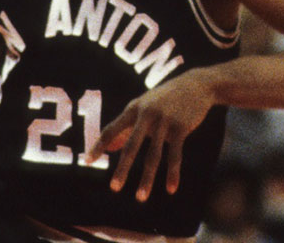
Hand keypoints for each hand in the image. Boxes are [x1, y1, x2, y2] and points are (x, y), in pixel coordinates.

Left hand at [85, 69, 215, 201]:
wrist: (196, 85)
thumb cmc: (166, 98)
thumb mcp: (144, 107)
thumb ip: (126, 126)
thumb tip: (110, 149)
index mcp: (134, 109)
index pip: (111, 130)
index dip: (99, 146)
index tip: (87, 162)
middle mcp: (147, 114)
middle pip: (131, 146)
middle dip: (122, 168)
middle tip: (114, 188)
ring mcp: (164, 121)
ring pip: (153, 155)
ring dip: (147, 178)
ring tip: (140, 197)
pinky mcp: (181, 127)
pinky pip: (175, 155)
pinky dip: (172, 173)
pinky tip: (171, 189)